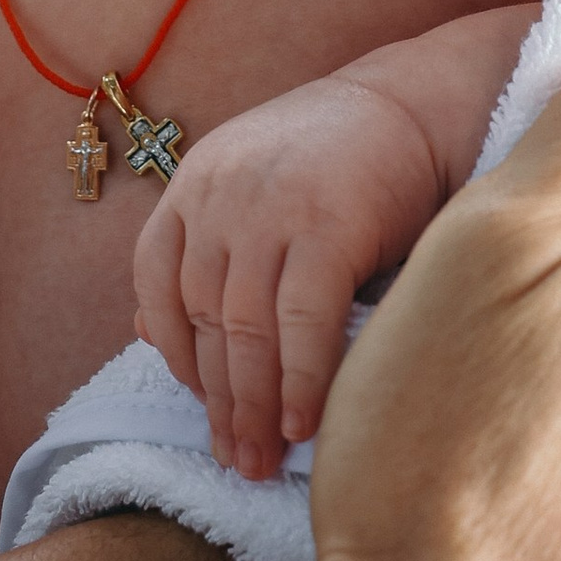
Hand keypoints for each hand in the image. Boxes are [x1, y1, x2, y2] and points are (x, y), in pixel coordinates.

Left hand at [136, 74, 438, 480]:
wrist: (416, 101)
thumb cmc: (337, 159)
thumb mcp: (251, 191)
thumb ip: (204, 255)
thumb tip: (143, 330)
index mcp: (194, 184)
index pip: (156, 282)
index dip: (172, 350)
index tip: (201, 402)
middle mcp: (220, 196)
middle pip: (202, 317)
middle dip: (217, 398)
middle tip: (233, 457)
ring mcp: (271, 210)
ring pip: (245, 329)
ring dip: (253, 405)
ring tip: (261, 459)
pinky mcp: (328, 227)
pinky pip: (302, 323)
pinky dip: (300, 380)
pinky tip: (302, 425)